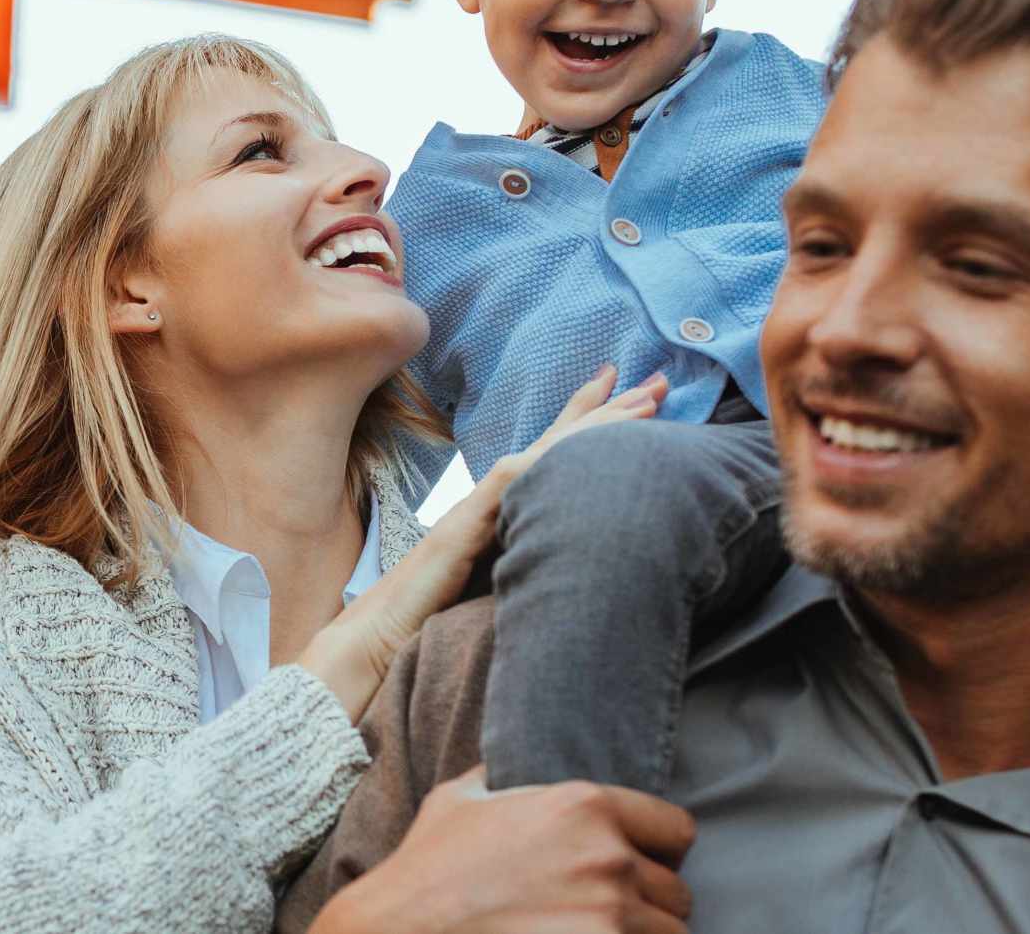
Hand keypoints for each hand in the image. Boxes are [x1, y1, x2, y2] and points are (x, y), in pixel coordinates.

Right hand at [304, 366, 667, 717]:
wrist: (370, 648)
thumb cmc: (423, 630)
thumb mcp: (493, 595)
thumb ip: (523, 571)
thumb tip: (572, 572)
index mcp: (499, 518)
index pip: (553, 461)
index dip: (592, 427)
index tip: (635, 399)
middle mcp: (487, 504)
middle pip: (555, 445)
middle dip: (608, 410)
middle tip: (659, 380)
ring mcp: (472, 513)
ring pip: (540, 455)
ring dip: (592, 425)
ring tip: (642, 401)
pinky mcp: (459, 533)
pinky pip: (505, 488)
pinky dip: (541, 463)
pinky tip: (573, 445)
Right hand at [310, 767, 695, 933]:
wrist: (401, 930)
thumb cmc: (427, 870)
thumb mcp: (462, 799)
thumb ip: (507, 776)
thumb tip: (515, 756)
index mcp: (584, 806)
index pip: (677, 830)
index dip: (659, 851)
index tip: (638, 866)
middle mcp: (607, 859)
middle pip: (677, 892)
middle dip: (649, 903)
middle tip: (607, 909)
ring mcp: (609, 917)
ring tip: (599, 930)